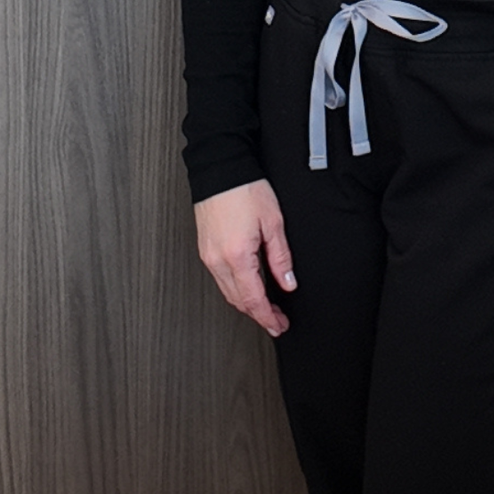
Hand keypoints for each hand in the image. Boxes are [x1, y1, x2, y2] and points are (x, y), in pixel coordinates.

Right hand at [195, 179, 295, 337]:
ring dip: (246, 303)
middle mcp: (217, 260)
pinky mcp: (204, 249)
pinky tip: (248, 287)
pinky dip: (235, 289)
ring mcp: (208, 255)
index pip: (253, 300)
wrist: (220, 168)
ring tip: (265, 307)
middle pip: (238, 300)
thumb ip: (281, 257)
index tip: (279, 326)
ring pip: (228, 292)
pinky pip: (220, 279)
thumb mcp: (273, 222)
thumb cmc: (245, 188)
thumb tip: (288, 283)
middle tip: (277, 320)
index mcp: (237, 256)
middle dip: (258, 314)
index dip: (267, 318)